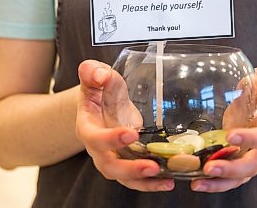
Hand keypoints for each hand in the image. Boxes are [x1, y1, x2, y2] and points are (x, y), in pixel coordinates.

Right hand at [75, 60, 174, 191]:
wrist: (102, 103)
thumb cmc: (100, 90)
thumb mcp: (96, 76)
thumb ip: (94, 72)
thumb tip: (101, 74)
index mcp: (87, 128)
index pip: (95, 138)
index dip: (111, 139)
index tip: (131, 134)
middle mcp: (98, 149)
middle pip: (109, 166)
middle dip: (130, 169)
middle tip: (152, 166)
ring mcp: (112, 158)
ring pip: (124, 178)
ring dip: (144, 181)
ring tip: (166, 180)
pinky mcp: (127, 163)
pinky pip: (137, 179)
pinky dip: (152, 183)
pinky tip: (169, 181)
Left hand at [191, 66, 256, 191]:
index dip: (251, 139)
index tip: (231, 135)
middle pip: (254, 164)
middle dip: (232, 169)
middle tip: (210, 167)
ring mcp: (253, 155)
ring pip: (241, 176)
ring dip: (220, 182)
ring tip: (198, 183)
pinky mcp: (239, 159)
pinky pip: (230, 176)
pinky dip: (215, 182)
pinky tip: (196, 182)